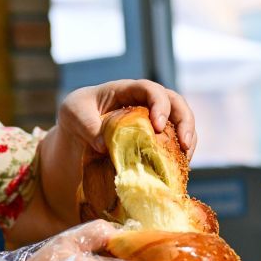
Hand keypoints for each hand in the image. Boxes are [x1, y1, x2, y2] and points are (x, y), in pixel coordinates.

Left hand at [58, 80, 197, 157]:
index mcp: (128, 89)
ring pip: (181, 123)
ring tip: (185, 161)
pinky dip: (179, 156)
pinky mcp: (155, 139)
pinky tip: (177, 170)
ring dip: (188, 140)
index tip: (157, 127)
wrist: (77, 129)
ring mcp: (154, 120)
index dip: (159, 105)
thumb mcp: (73, 113)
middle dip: (185, 122)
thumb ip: (86, 124)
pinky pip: (174, 144)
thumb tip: (103, 145)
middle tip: (184, 144)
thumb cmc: (77, 113)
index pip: (151, 89)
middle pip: (176, 104)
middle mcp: (147, 102)